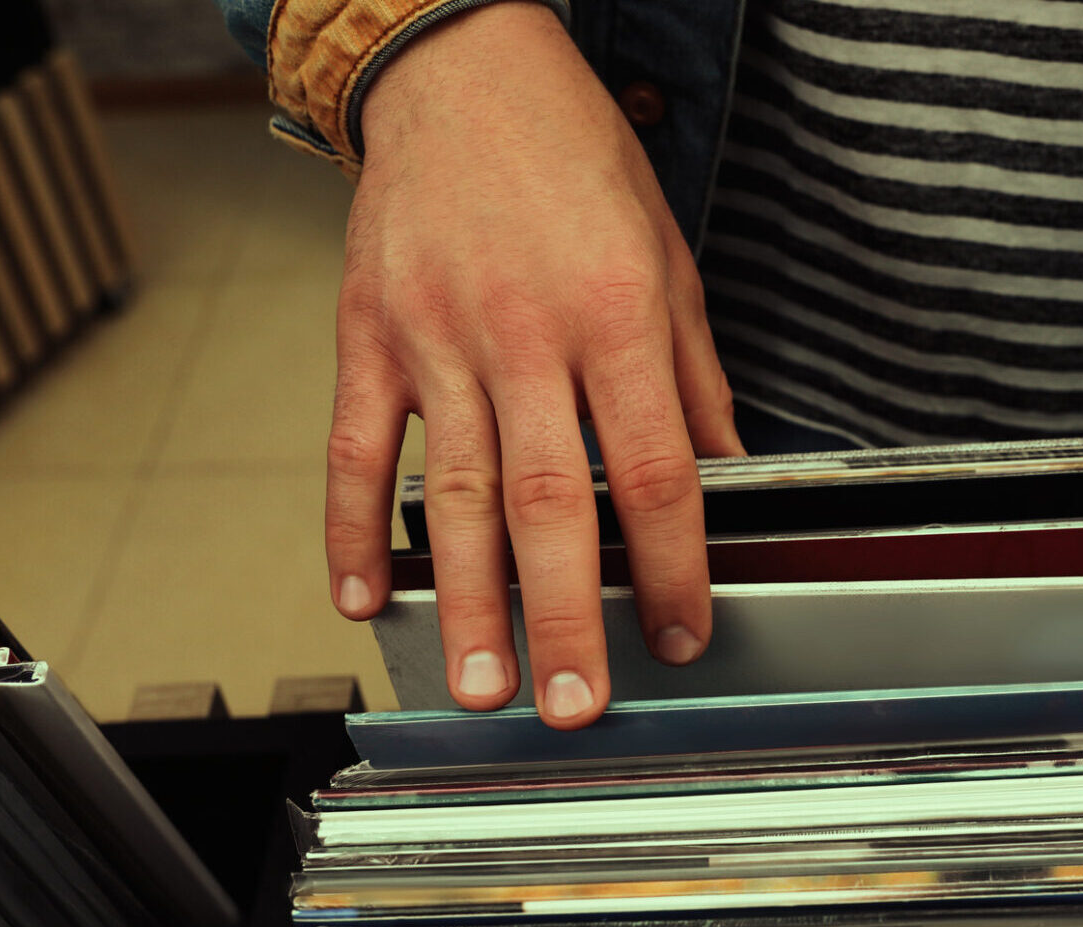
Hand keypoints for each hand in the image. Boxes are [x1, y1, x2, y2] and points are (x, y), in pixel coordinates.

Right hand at [326, 1, 743, 726]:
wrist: (460, 69)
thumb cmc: (573, 157)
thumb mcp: (670, 258)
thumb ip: (695, 379)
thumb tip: (730, 477)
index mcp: (616, 315)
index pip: (656, 471)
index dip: (676, 566)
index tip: (687, 632)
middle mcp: (524, 333)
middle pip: (550, 501)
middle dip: (566, 614)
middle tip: (576, 701)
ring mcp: (436, 337)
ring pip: (451, 491)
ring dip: (468, 598)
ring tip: (482, 681)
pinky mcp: (368, 334)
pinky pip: (352, 447)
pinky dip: (352, 529)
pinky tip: (364, 599)